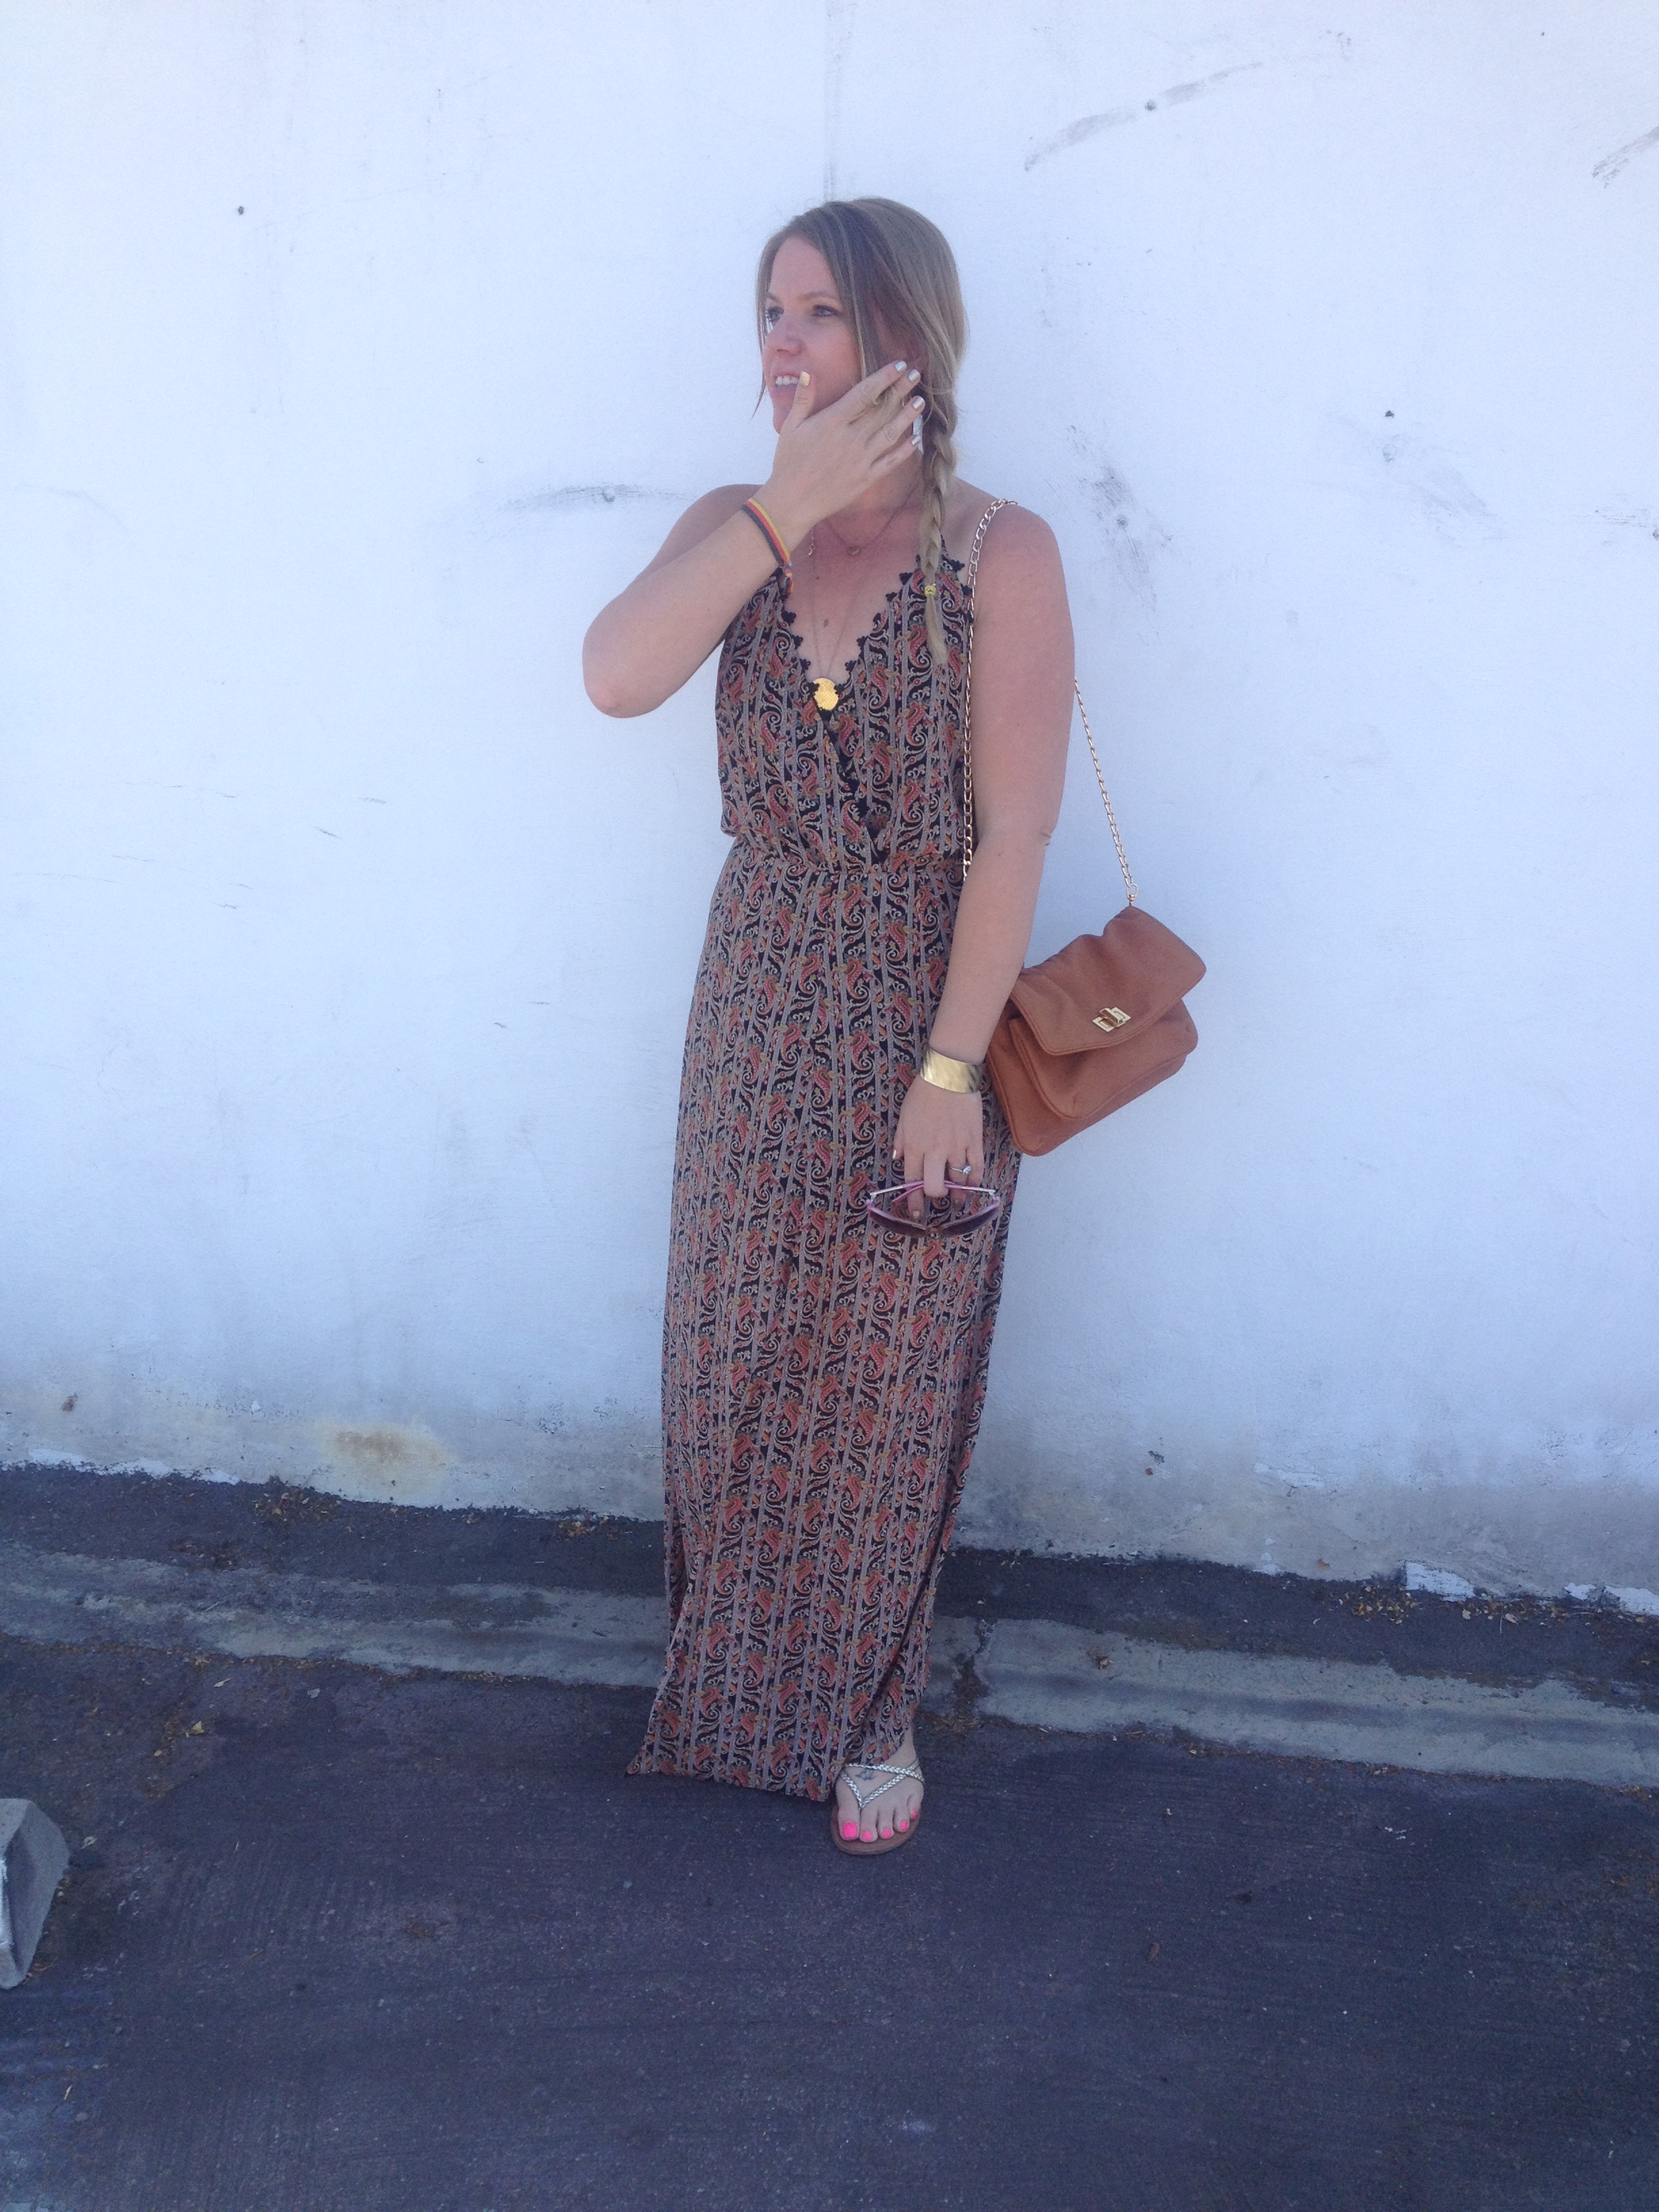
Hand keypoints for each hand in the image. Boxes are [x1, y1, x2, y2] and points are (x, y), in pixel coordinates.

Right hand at [762, 363, 924, 547]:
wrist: (793, 502)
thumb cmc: (788, 463)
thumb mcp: (790, 427)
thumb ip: (803, 398)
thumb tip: (810, 372)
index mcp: (833, 422)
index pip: (865, 393)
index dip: (884, 377)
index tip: (898, 365)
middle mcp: (851, 438)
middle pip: (882, 409)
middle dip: (901, 390)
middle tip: (916, 375)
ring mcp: (861, 459)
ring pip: (890, 432)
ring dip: (907, 416)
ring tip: (920, 401)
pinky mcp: (866, 478)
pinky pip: (890, 462)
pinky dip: (905, 450)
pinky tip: (916, 439)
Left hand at [893, 1075, 984, 1217]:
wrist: (949, 1076)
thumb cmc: (923, 1093)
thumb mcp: (904, 1116)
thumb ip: (901, 1141)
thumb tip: (898, 1159)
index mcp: (915, 1146)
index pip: (912, 1181)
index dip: (913, 1201)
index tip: (916, 1213)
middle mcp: (935, 1151)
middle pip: (935, 1187)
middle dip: (936, 1196)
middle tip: (938, 1197)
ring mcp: (957, 1147)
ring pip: (958, 1181)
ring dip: (958, 1193)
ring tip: (957, 1199)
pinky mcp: (975, 1141)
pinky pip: (977, 1167)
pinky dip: (975, 1180)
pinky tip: (973, 1186)